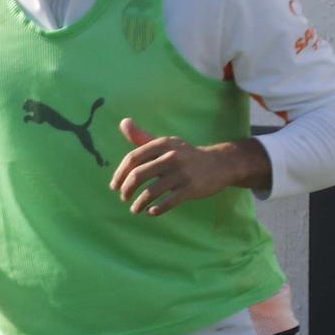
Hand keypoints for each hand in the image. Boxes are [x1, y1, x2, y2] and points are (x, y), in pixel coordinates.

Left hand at [109, 117, 256, 215]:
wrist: (219, 164)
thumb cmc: (183, 155)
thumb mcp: (164, 144)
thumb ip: (142, 136)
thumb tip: (123, 122)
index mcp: (162, 144)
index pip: (132, 158)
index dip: (120, 174)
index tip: (114, 186)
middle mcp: (171, 156)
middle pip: (138, 175)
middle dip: (126, 189)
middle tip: (123, 198)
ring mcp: (182, 173)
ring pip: (151, 192)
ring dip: (139, 203)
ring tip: (135, 209)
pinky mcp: (191, 188)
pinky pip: (168, 202)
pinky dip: (156, 209)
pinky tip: (151, 212)